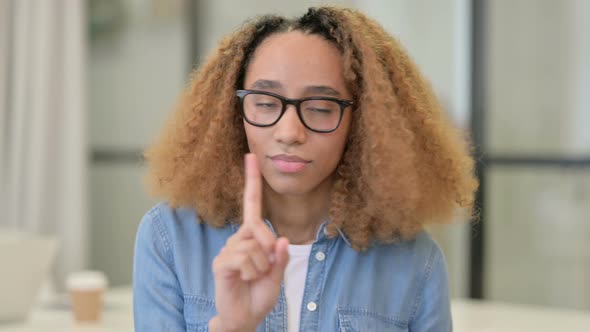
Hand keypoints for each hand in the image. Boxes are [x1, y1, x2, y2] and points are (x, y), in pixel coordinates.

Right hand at [210, 153, 289, 331]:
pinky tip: (244, 279)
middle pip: (260, 228)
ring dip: (261, 267)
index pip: (252, 205)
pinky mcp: (221, 263)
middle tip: (264, 269)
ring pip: (254, 247)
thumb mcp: (277, 276)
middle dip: (270, 250)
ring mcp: (228, 250)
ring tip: (253, 278)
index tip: (251, 156)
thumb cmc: (259, 294)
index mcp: (252, 237)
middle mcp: (238, 239)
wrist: (244, 317)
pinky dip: (251, 273)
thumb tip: (281, 240)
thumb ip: (280, 258)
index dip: (252, 181)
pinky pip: (243, 259)